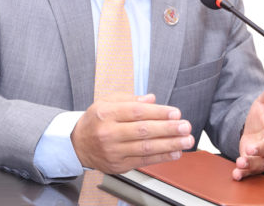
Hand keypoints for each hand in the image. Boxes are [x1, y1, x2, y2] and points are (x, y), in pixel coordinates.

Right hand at [71, 93, 194, 173]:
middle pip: (143, 131)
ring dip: (169, 144)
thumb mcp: (107, 102)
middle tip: (185, 126)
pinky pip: (143, 161)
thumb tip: (152, 99)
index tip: (175, 113)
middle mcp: (108, 133)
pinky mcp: (118, 165)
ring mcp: (113, 151)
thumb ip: (130, 99)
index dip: (158, 112)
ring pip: (145, 148)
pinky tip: (175, 152)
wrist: (77, 144)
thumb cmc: (96, 120)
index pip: (136, 112)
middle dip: (168, 129)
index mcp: (106, 113)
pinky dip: (161, 157)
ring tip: (186, 140)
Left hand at [233, 76, 263, 180]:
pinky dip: (244, 173)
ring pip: (260, 162)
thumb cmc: (263, 116)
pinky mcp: (255, 163)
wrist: (257, 129)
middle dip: (260, 150)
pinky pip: (251, 170)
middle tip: (250, 149)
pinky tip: (236, 174)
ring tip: (241, 163)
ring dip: (250, 164)